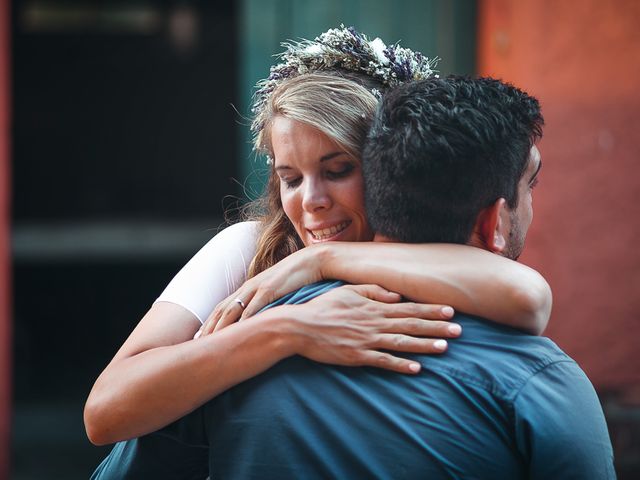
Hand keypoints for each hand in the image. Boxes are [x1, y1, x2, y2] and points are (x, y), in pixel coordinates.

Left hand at [198, 246, 325, 335]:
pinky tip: (237, 333)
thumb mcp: (277, 294)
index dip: (209, 324)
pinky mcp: (270, 289)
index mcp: (248, 289)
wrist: (313, 261)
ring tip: (209, 343)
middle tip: (195, 345)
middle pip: (221, 310)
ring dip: (219, 327)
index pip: (221, 308)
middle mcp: (248, 288)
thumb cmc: (297, 278)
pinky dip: (243, 321)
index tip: (198, 340)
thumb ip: (266, 306)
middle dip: (207, 328)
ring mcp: (258, 288)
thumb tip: (261, 323)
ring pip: (232, 310)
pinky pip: (254, 307)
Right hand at [278, 284, 459, 373]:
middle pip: (411, 324)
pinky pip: (383, 361)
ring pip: (402, 342)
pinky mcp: (357, 356)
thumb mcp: (348, 291)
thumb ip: (373, 291)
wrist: (300, 327)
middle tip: (459, 330)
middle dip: (436, 326)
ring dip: (424, 345)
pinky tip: (417, 368)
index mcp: (373, 306)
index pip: (408, 307)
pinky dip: (400, 365)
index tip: (450, 310)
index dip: (430, 309)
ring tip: (445, 347)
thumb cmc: (323, 307)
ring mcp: (367, 340)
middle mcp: (374, 322)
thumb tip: (395, 296)